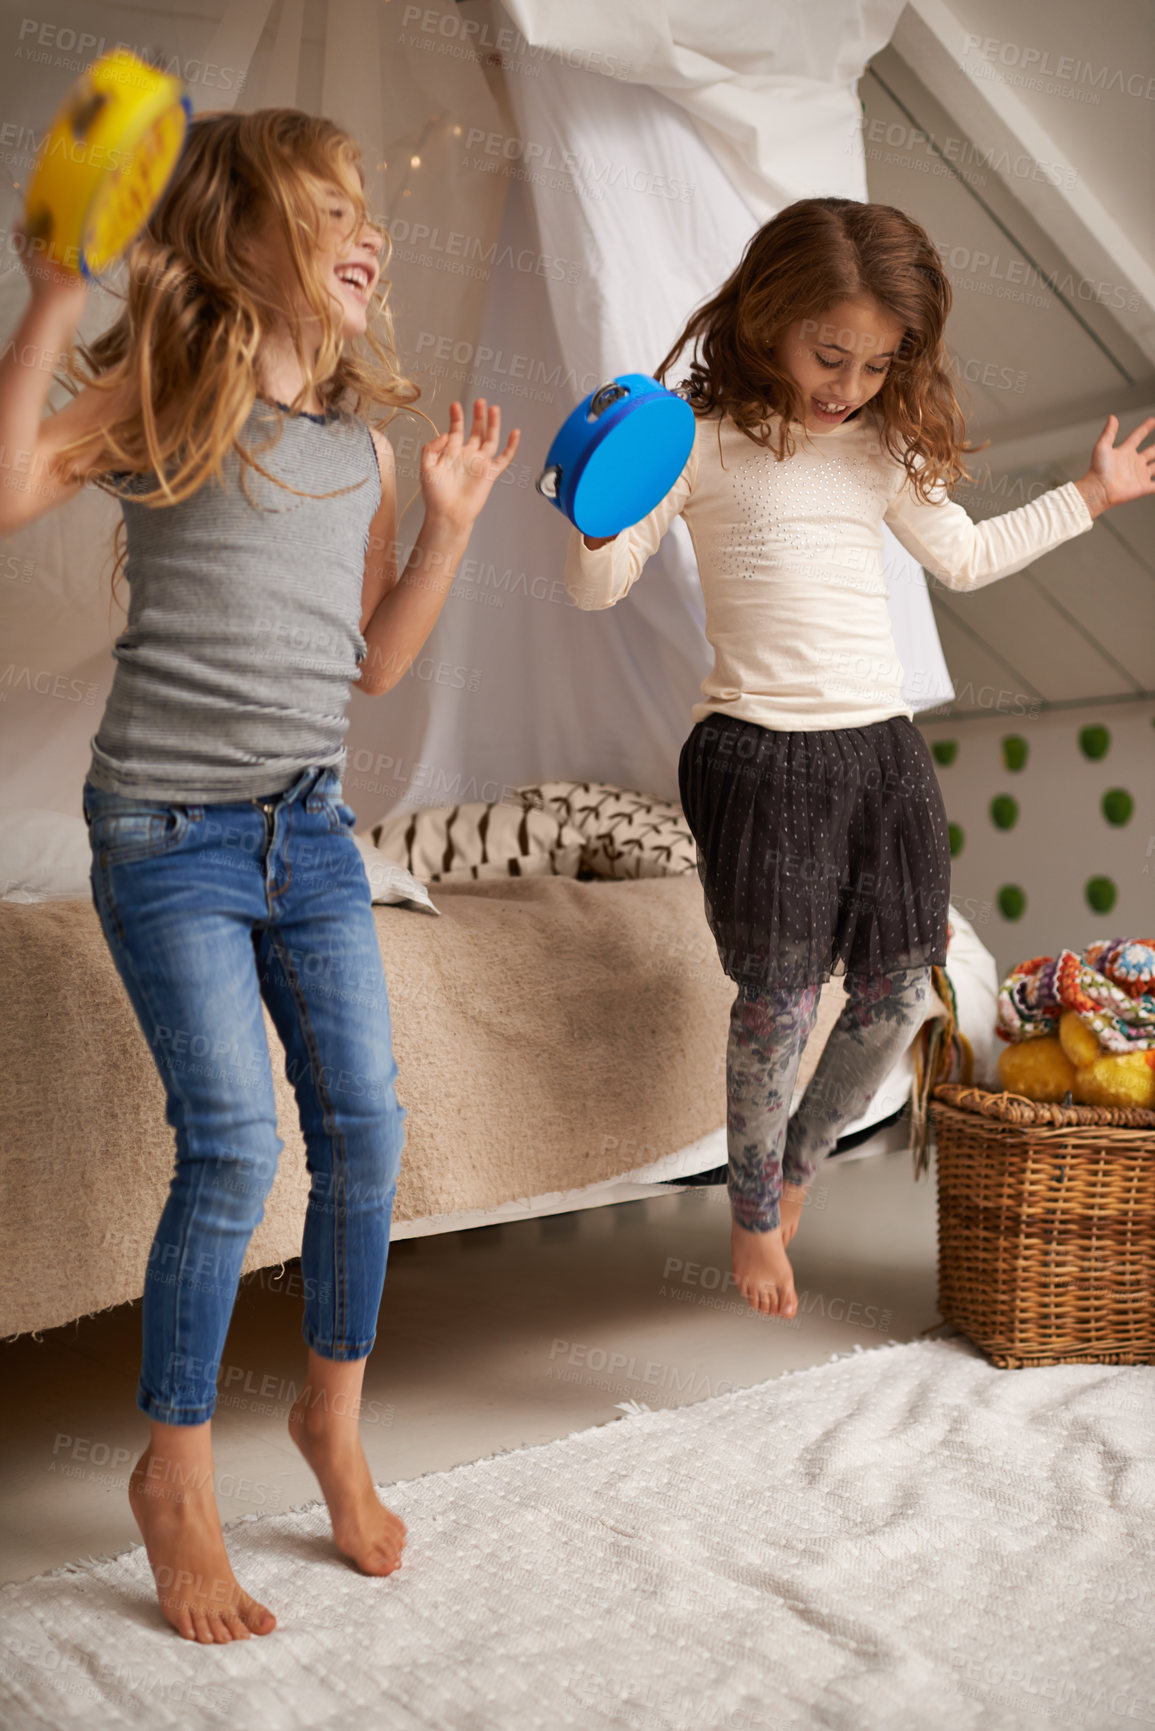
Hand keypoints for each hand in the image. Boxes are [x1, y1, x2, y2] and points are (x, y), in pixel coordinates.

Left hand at [419, 399, 518, 531]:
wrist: (448, 513)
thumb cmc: (435, 496)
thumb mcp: (425, 467)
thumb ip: (431, 448)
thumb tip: (445, 434)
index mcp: (451, 454)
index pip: (456, 430)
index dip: (456, 417)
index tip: (455, 405)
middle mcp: (467, 457)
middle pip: (476, 431)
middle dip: (477, 416)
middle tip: (479, 401)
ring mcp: (480, 464)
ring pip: (490, 439)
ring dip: (492, 424)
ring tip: (493, 409)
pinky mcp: (490, 474)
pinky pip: (504, 458)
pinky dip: (512, 446)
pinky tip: (515, 433)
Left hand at [1075, 414, 1154, 517]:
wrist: (1098, 490)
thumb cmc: (1097, 470)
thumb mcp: (1102, 447)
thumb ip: (1108, 432)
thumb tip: (1112, 417)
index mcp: (1125, 452)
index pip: (1138, 436)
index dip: (1146, 428)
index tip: (1153, 420)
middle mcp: (1134, 463)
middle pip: (1150, 452)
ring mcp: (1139, 475)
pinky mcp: (1142, 487)